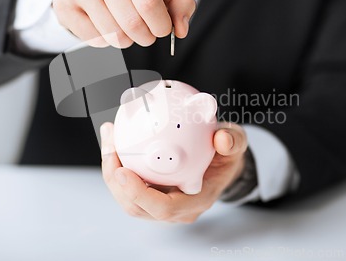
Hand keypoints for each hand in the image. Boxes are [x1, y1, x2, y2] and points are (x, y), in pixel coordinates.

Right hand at [53, 0, 195, 47]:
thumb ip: (181, 4)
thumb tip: (181, 30)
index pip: (150, 5)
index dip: (161, 26)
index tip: (161, 29)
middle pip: (133, 24)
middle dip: (146, 37)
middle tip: (145, 34)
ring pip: (115, 36)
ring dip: (127, 41)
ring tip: (125, 28)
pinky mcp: (64, 6)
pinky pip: (96, 41)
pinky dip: (107, 42)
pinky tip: (105, 26)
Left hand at [100, 122, 247, 222]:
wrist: (222, 163)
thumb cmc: (226, 156)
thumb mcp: (236, 143)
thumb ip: (233, 141)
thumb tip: (222, 139)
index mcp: (195, 201)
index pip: (162, 207)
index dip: (139, 194)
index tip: (122, 171)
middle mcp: (176, 208)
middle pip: (135, 205)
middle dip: (115, 178)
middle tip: (110, 145)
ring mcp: (161, 202)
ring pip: (126, 197)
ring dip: (111, 170)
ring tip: (108, 139)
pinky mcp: (151, 193)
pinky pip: (128, 185)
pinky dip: (117, 165)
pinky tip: (114, 141)